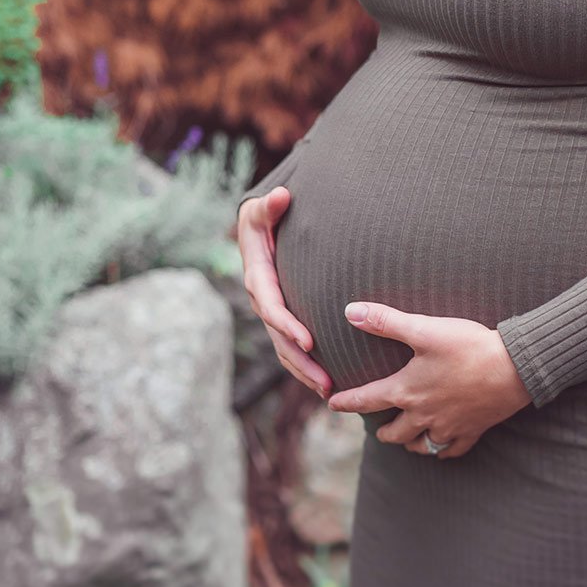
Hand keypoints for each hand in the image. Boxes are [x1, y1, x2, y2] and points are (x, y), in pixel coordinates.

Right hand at [235, 186, 332, 397]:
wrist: (257, 229)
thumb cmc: (263, 217)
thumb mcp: (261, 209)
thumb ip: (270, 205)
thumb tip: (281, 195)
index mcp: (257, 277)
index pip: (270, 305)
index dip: (286, 324)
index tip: (308, 340)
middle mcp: (261, 299)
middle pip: (278, 337)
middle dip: (300, 360)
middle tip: (325, 381)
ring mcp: (270, 312)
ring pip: (284, 349)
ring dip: (304, 371)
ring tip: (329, 391)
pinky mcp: (282, 319)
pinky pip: (290, 347)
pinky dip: (305, 365)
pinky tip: (328, 382)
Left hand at [323, 304, 533, 459]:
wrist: (516, 368)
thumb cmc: (468, 346)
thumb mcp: (423, 329)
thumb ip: (385, 322)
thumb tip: (350, 311)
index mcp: (407, 390)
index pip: (368, 400)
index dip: (347, 402)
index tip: (332, 405)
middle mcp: (425, 415)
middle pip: (395, 432)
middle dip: (383, 431)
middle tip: (376, 429)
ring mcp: (450, 426)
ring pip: (422, 446)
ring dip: (410, 444)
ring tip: (405, 440)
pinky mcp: (474, 430)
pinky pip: (453, 450)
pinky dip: (443, 451)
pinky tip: (441, 448)